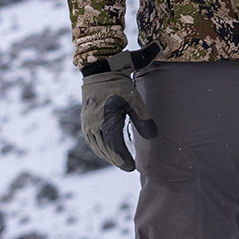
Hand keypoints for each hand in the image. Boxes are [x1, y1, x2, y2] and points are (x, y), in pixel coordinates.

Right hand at [79, 46, 158, 172]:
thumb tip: (153, 137)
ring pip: (97, 146)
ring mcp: (87, 124)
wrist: (100, 70)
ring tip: (120, 161)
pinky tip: (107, 150)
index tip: (132, 167)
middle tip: (128, 167)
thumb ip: (143, 118)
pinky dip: (100, 148)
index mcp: (105, 122)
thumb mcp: (135, 100)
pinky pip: (92, 140)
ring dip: (108, 155)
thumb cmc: (119, 84)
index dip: (123, 159)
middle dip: (116, 160)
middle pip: (105, 149)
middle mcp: (93, 125)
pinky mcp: (85, 120)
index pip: (114, 147)